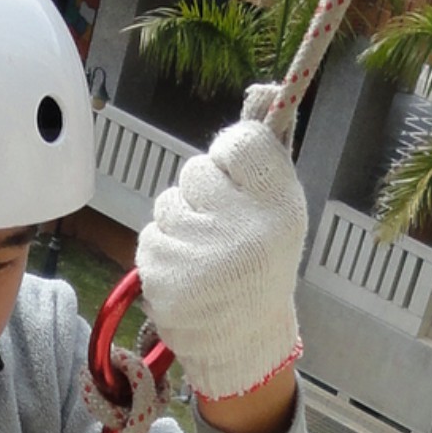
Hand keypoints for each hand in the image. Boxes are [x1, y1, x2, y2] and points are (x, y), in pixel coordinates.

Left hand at [136, 115, 307, 403]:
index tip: (238, 181)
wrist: (243, 342)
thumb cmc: (262, 268)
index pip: (241, 141)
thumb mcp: (279, 212)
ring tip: (204, 254)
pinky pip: (151, 233)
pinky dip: (164, 249)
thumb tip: (262, 90)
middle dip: (203, 195)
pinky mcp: (163, 270)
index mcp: (280, 207)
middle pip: (197, 170)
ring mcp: (199, 251)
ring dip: (181, 223)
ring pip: (169, 202)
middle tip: (223, 230)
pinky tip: (187, 272)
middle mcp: (242, 227)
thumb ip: (264, 157)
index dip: (232, 157)